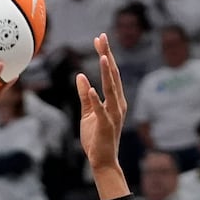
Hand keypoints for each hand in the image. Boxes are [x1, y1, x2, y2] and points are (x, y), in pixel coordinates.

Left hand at [76, 34, 127, 170]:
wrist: (102, 161)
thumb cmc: (96, 137)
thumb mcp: (87, 113)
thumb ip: (84, 96)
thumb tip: (81, 76)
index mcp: (114, 100)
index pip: (110, 73)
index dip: (106, 55)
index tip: (100, 39)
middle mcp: (118, 104)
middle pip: (113, 76)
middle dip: (108, 56)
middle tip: (102, 38)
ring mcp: (114, 115)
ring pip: (111, 89)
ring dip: (107, 73)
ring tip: (103, 56)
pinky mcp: (107, 126)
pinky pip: (101, 110)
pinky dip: (96, 99)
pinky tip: (91, 88)